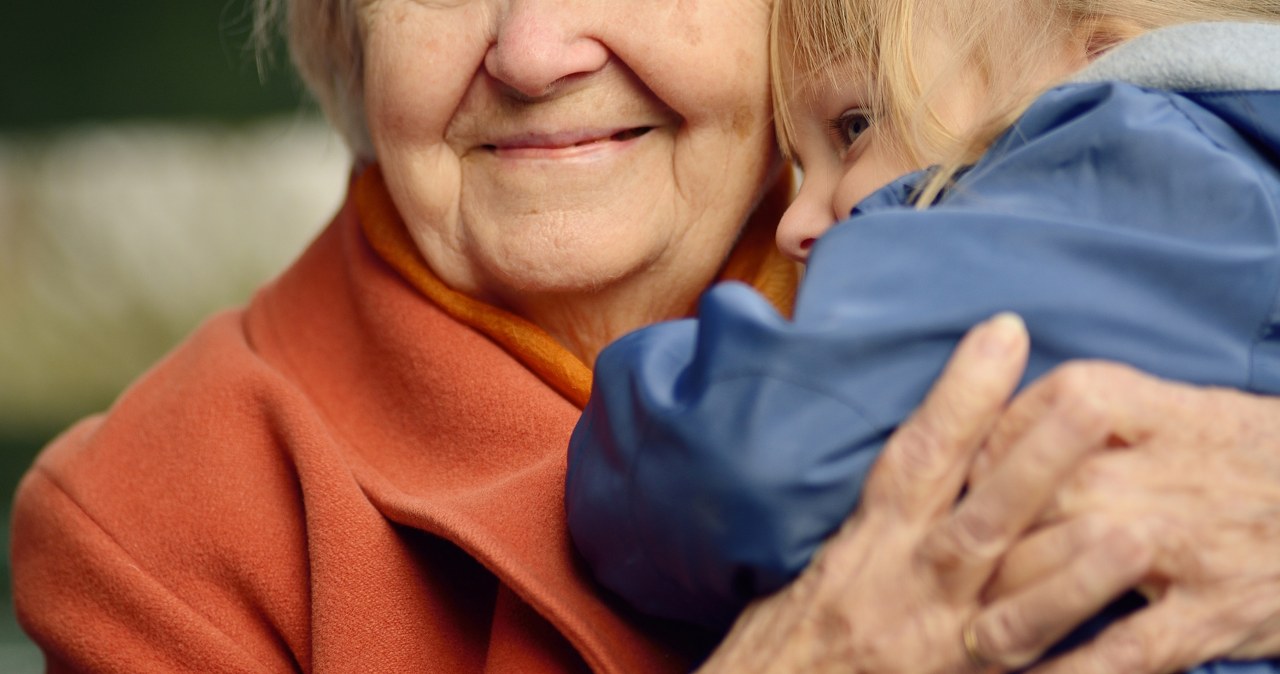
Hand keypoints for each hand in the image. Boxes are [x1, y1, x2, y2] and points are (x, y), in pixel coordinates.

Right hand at [697, 315, 1147, 673]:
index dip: (960, 397)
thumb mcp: (819, 560)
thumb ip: (877, 514)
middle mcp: (903, 593)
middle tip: (1088, 404)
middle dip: (1032, 465)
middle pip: (975, 524)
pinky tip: (1131, 646)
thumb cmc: (786, 637)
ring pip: (1010, 615)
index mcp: (864, 548)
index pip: (916, 460)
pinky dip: (1079, 670)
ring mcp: (938, 653)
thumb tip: (935, 446)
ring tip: (1132, 532)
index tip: (1004, 333)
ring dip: (1069, 575)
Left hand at [977, 362, 1279, 672]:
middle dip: (981, 539)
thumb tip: (1004, 427)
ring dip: (1009, 610)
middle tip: (936, 575)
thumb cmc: (1258, 455)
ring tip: (967, 642)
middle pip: (1034, 499)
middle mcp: (1152, 471)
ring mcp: (1181, 545)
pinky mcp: (1210, 613)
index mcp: (1140, 408)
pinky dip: (1075, 673)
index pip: (1029, 418)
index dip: (981, 451)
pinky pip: (1126, 648)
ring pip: (1065, 572)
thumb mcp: (1183, 405)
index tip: (950, 482)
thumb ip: (1097, 409)